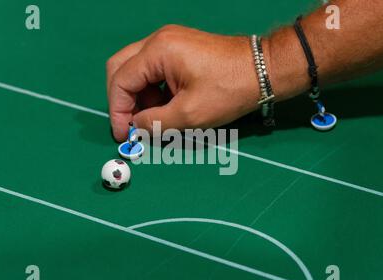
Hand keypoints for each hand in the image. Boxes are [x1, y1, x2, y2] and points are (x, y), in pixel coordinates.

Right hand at [107, 25, 260, 141]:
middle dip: (123, 99)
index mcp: (158, 51)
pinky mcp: (180, 49)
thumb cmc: (229, 90)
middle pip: (121, 68)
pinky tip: (167, 105)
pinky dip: (154, 89)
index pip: (121, 80)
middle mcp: (159, 40)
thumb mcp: (189, 114)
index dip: (118, 111)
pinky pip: (154, 68)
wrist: (264, 71)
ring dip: (140, 96)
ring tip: (157, 118)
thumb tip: (135, 128)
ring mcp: (170, 42)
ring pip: (137, 69)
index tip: (123, 135)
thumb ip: (155, 123)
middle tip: (132, 124)